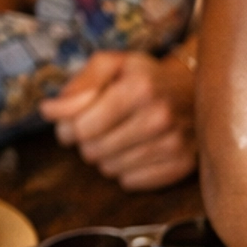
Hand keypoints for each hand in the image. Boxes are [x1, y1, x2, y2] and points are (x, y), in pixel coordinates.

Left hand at [40, 47, 195, 187]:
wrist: (196, 89)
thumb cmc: (146, 77)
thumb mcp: (113, 64)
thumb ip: (79, 85)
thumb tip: (51, 111)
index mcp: (140, 88)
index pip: (82, 128)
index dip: (69, 125)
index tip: (75, 118)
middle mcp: (160, 117)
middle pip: (93, 151)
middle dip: (88, 141)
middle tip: (100, 126)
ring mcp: (173, 144)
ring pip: (110, 169)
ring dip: (107, 155)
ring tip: (122, 136)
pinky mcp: (181, 165)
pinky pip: (131, 182)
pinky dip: (127, 169)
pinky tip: (137, 150)